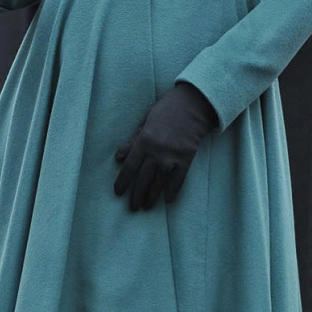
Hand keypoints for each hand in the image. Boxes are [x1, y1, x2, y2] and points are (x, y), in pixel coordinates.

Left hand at [114, 83, 216, 210]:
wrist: (193, 104)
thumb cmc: (167, 109)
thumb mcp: (145, 121)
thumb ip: (132, 140)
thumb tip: (119, 157)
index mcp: (144, 140)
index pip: (130, 166)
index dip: (123, 181)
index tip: (118, 192)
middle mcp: (157, 150)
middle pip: (144, 177)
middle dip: (137, 194)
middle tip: (132, 207)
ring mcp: (173, 155)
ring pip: (160, 181)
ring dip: (152, 195)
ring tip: (147, 206)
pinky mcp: (187, 157)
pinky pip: (179, 178)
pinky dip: (173, 190)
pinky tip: (168, 200)